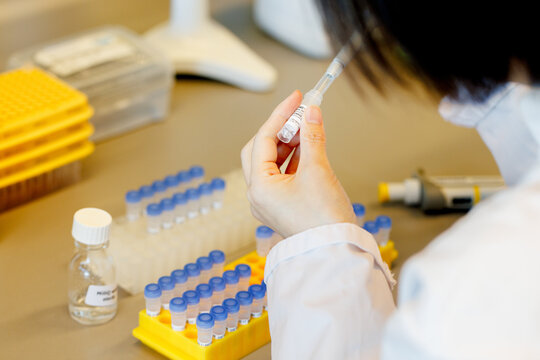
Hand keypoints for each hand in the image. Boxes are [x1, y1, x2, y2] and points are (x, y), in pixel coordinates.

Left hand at [241, 90, 355, 237]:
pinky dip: (293, 158)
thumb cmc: (324, 221)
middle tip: (299, 113)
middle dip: (280, 129)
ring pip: (271, 162)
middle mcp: (259, 195)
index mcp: (259, 187)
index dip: (281, 115)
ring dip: (287, 143)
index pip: (263, 139)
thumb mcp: (318, 170)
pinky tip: (307, 147)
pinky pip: (282, 174)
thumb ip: (312, 136)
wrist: (337, 250)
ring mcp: (269, 202)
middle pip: (261, 149)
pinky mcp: (282, 206)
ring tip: (306, 128)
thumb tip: (311, 112)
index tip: (296, 98)